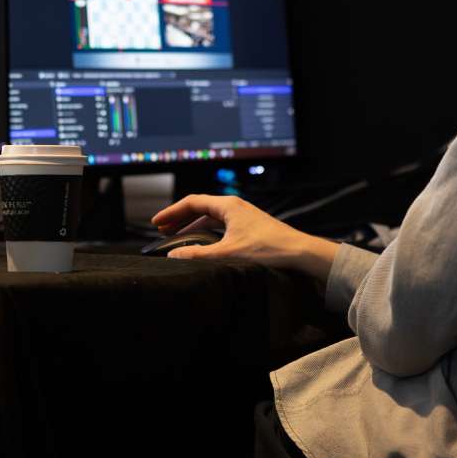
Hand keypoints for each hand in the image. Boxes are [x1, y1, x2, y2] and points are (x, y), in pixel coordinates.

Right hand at [150, 195, 338, 281]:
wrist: (299, 252)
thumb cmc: (269, 248)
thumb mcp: (229, 253)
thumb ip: (199, 254)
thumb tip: (174, 255)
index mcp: (228, 205)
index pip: (192, 202)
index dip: (171, 212)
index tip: (157, 223)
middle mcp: (234, 207)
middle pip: (199, 208)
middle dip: (179, 218)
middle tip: (162, 230)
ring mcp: (242, 216)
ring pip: (210, 217)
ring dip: (192, 226)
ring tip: (177, 237)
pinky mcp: (249, 227)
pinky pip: (220, 225)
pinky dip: (206, 232)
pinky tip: (201, 244)